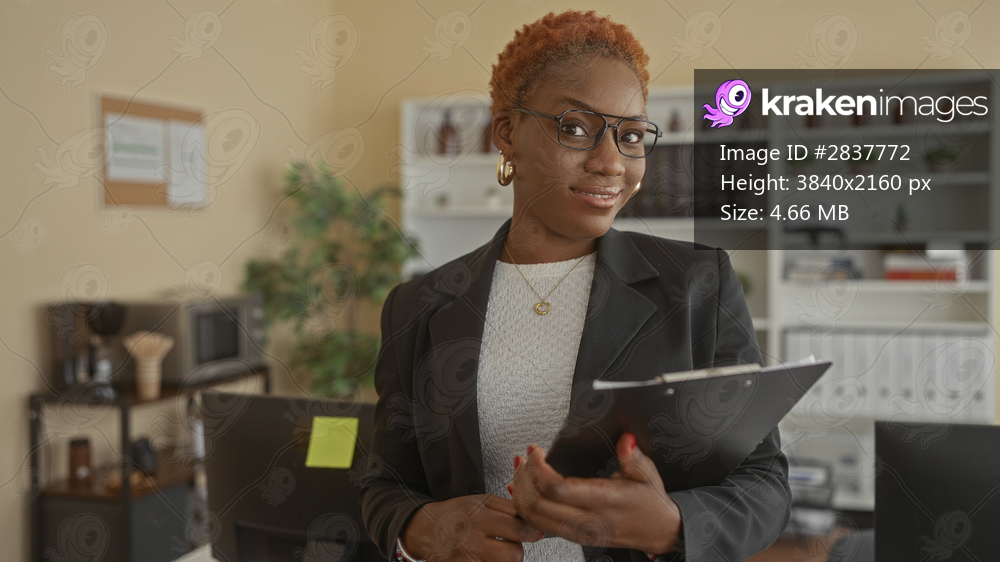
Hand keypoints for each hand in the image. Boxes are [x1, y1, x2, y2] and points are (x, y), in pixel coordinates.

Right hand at [401, 494, 543, 561]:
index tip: (533, 531)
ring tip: (496, 550)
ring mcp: (467, 560)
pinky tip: (486, 556)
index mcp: (479, 518)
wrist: (425, 529)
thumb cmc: (454, 513)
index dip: (532, 532)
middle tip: (511, 543)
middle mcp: (472, 541)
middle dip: (517, 549)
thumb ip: (508, 507)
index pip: (518, 530)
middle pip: (514, 555)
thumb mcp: (480, 501)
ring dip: (505, 559)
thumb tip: (531, 518)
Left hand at [510, 433, 681, 554]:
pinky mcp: (575, 536)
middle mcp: (588, 520)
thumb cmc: (651, 503)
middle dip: (524, 479)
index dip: (539, 468)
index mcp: (604, 501)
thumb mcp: (647, 474)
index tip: (536, 452)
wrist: (660, 532)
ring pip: (535, 517)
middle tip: (525, 459)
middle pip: (538, 504)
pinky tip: (525, 492)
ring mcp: (580, 531)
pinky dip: (526, 508)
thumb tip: (625, 440)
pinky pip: (541, 526)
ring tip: (521, 472)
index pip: (558, 488)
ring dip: (521, 493)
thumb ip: (633, 456)